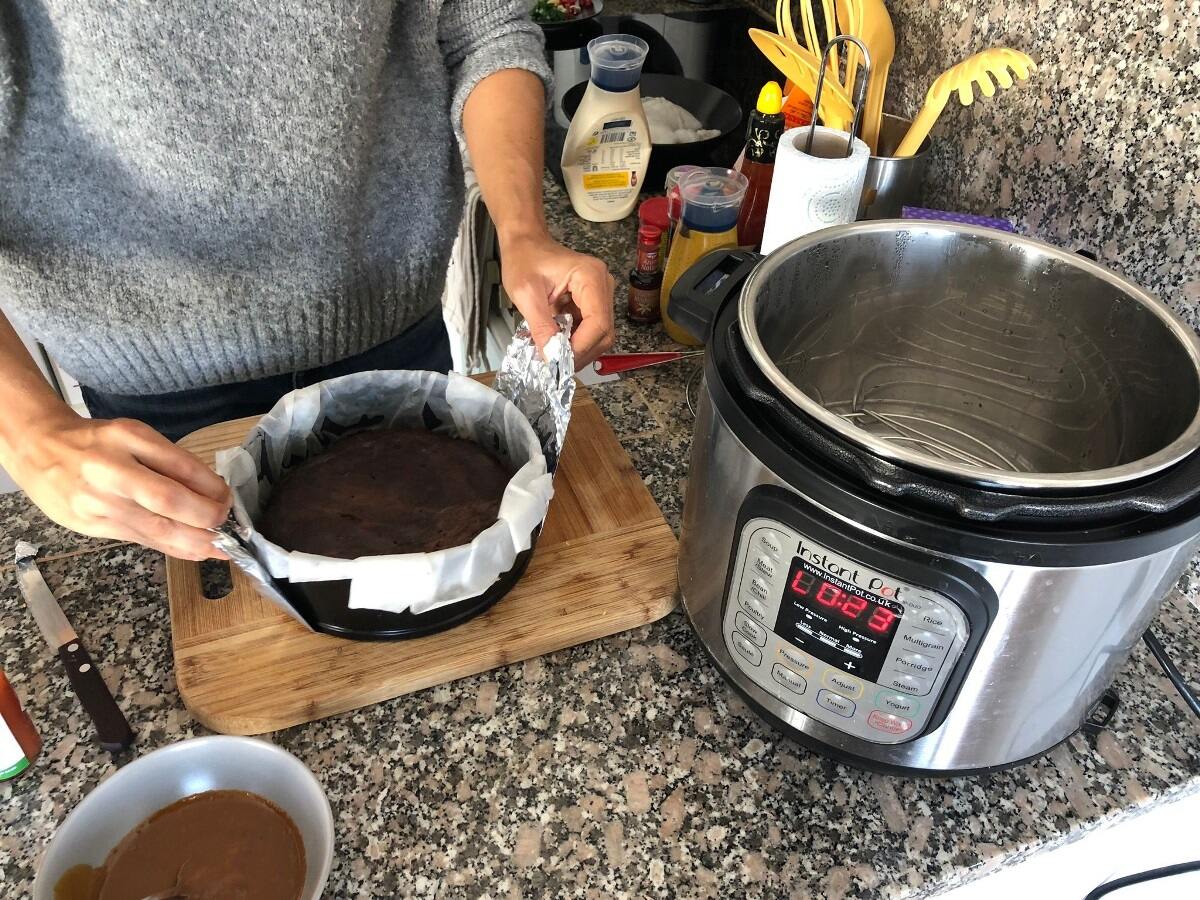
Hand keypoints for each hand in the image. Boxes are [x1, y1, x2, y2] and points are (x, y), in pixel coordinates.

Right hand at [8, 411, 231, 559]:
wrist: (39, 451)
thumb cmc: (95, 441)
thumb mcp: (133, 434)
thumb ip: (169, 460)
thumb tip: (212, 490)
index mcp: (125, 439)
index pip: (178, 467)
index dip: (211, 487)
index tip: (228, 497)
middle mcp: (110, 471)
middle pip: (168, 502)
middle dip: (207, 518)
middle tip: (227, 523)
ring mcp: (99, 503)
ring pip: (157, 529)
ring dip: (197, 542)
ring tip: (223, 547)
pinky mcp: (93, 527)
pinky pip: (143, 540)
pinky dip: (175, 548)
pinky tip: (197, 551)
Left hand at [500, 232, 614, 369]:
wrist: (525, 244)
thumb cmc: (524, 259)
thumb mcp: (525, 294)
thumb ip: (541, 327)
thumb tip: (552, 358)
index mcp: (590, 276)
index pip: (598, 322)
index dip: (580, 347)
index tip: (558, 360)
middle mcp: (603, 285)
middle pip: (604, 332)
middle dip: (581, 352)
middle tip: (555, 363)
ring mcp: (600, 295)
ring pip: (600, 335)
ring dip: (578, 349)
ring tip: (554, 353)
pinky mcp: (593, 303)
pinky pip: (591, 330)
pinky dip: (575, 341)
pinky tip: (557, 342)